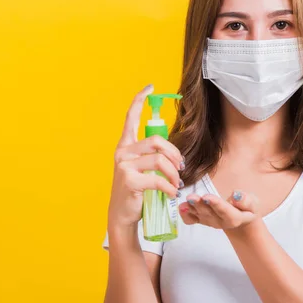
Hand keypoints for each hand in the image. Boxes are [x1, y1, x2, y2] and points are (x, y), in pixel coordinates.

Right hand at [107, 84, 184, 231]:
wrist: (123, 215)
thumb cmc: (136, 191)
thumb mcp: (142, 169)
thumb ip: (152, 156)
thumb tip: (176, 154)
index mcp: (125, 146)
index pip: (130, 117)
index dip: (139, 100)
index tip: (149, 87)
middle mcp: (122, 152)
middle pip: (156, 140)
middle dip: (174, 153)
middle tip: (181, 166)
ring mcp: (124, 166)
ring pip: (159, 160)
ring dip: (173, 173)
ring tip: (176, 183)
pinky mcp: (129, 181)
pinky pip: (157, 179)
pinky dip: (169, 187)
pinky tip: (171, 193)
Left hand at [179, 190, 259, 229]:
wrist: (241, 219)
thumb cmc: (247, 208)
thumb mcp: (253, 203)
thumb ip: (246, 201)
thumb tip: (236, 195)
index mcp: (234, 218)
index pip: (224, 211)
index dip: (215, 204)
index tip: (207, 197)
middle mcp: (219, 221)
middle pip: (208, 213)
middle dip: (199, 204)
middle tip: (191, 197)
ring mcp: (209, 221)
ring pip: (198, 215)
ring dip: (190, 208)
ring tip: (184, 202)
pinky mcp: (201, 220)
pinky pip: (191, 220)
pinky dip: (185, 215)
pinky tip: (181, 207)